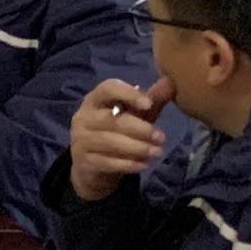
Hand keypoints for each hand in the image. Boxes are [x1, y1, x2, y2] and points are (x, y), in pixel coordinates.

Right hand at [67, 75, 177, 195]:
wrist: (91, 166)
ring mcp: (80, 140)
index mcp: (94, 100)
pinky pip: (108, 162)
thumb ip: (150, 101)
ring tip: (157, 152)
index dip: (128, 94)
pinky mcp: (84, 162)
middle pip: (112, 120)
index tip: (149, 105)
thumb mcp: (133, 115)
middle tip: (161, 138)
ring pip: (111, 142)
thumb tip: (170, 83)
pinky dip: (129, 164)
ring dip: (138, 148)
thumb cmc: (116, 133)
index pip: (108, 89)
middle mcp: (83, 118)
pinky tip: (144, 164)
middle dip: (140, 129)